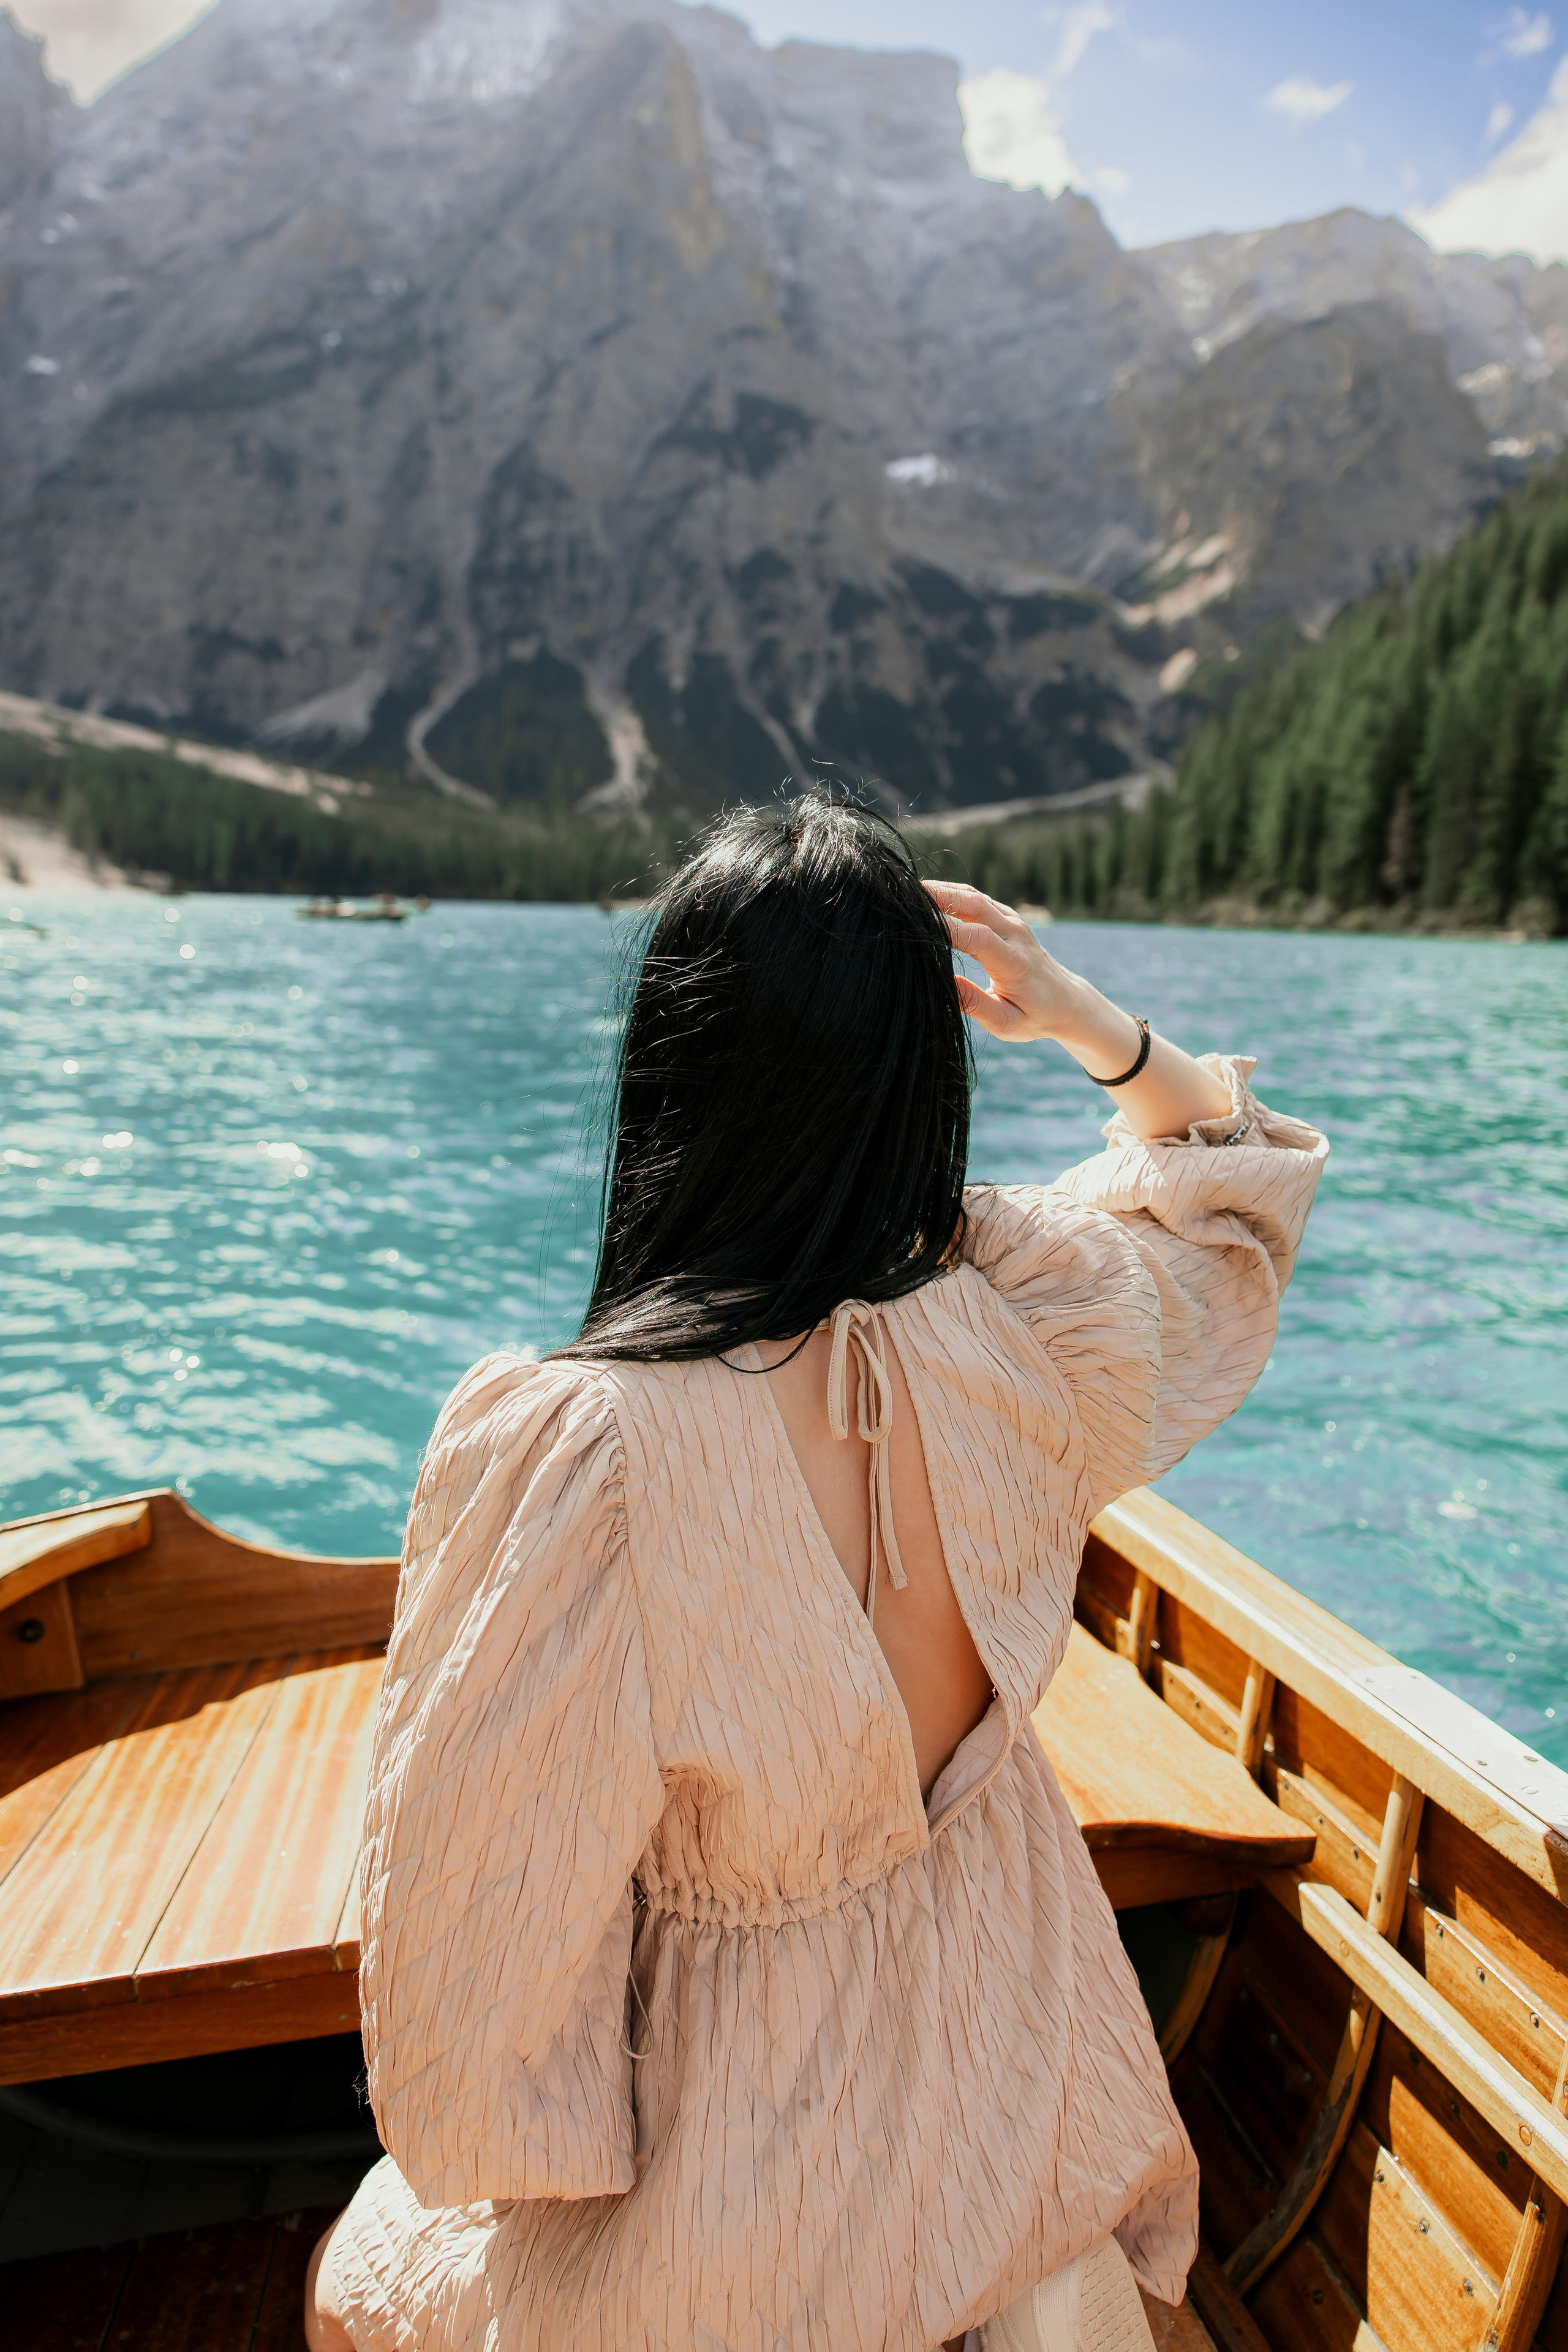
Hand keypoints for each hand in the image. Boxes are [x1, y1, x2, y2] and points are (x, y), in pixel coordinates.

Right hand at [923, 880, 1125, 1052]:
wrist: (1066, 1000)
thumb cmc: (1034, 1017)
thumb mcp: (1007, 1025)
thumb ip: (977, 1005)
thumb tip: (946, 985)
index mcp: (1015, 963)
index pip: (978, 938)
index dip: (946, 929)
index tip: (914, 925)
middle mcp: (1015, 934)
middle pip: (973, 904)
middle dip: (936, 897)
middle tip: (900, 894)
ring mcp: (1012, 921)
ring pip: (972, 895)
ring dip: (939, 890)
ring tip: (904, 891)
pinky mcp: (1006, 916)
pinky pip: (974, 897)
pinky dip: (949, 893)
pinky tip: (923, 896)